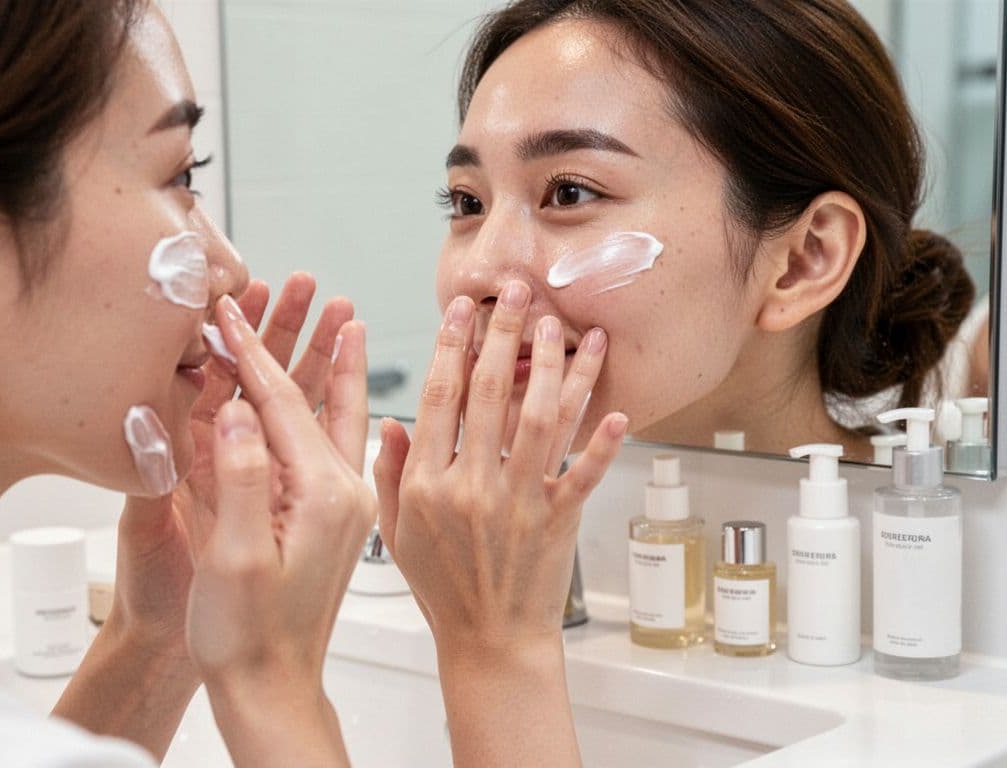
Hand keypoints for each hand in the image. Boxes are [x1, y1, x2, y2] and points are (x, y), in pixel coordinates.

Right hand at [186, 295, 373, 764]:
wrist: (272, 686)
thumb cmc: (247, 634)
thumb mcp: (233, 557)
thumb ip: (238, 478)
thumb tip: (235, 409)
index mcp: (323, 494)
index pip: (281, 402)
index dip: (249, 351)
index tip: (226, 308)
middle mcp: (343, 492)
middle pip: (326, 397)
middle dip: (314, 340)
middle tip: (318, 289)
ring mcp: (342, 505)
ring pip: (338, 418)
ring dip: (334, 367)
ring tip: (347, 321)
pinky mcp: (333, 518)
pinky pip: (330, 448)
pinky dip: (325, 409)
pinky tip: (331, 393)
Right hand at [373, 281, 626, 650]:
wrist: (488, 643)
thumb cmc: (442, 589)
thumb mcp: (393, 531)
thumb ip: (388, 473)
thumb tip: (392, 421)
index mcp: (426, 484)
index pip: (440, 397)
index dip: (452, 345)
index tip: (462, 309)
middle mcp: (472, 486)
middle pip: (491, 393)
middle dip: (504, 334)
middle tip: (516, 291)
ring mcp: (518, 502)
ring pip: (540, 419)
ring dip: (555, 367)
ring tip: (562, 326)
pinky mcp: (559, 520)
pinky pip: (584, 473)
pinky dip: (605, 442)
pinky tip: (618, 408)